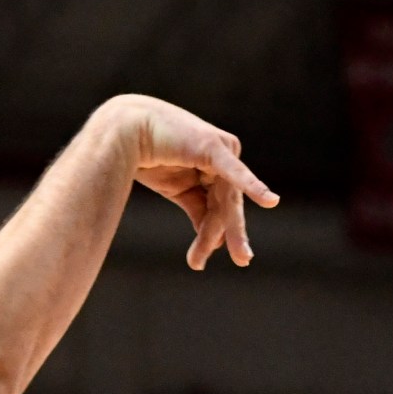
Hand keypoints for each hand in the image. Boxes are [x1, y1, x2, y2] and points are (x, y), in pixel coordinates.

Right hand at [105, 95, 279, 269]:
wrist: (122, 131)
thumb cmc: (147, 156)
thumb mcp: (177, 190)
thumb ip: (198, 210)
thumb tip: (216, 239)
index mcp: (215, 168)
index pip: (219, 206)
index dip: (209, 235)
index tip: (198, 261)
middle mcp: (224, 158)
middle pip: (226, 204)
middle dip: (232, 233)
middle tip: (243, 260)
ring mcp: (222, 151)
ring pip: (224, 199)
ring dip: (215, 228)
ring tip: (206, 256)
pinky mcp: (214, 148)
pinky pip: (235, 172)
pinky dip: (252, 186)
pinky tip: (270, 201)